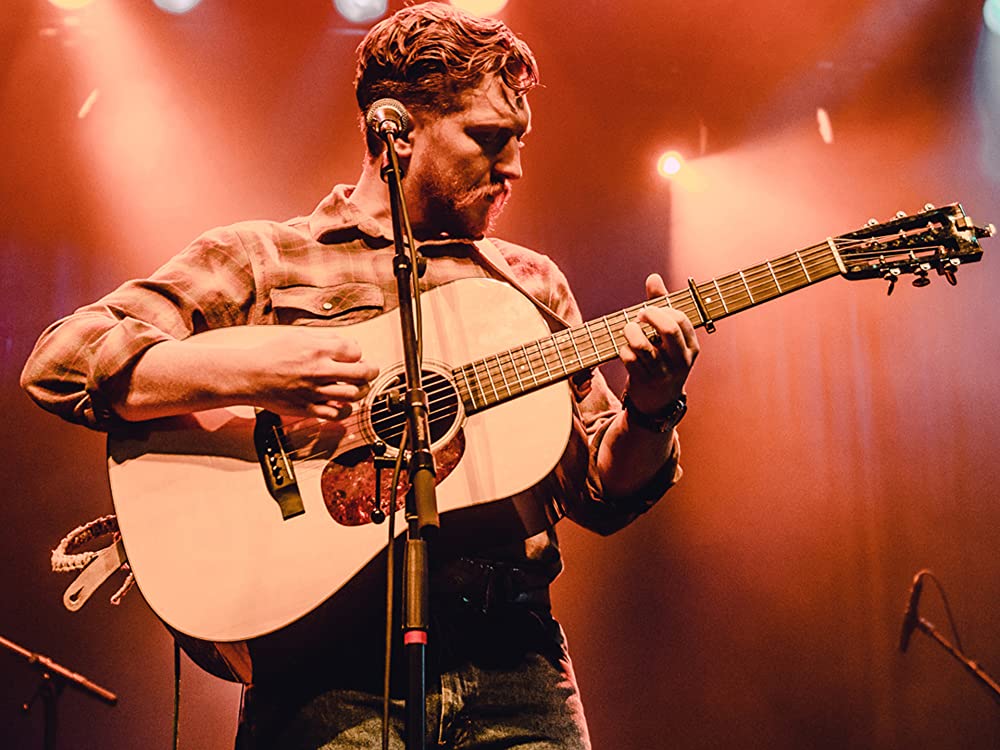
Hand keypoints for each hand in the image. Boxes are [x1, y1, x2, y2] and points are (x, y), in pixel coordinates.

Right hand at [231, 326, 379, 419]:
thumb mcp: (299, 336)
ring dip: (360, 391)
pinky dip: (345, 410)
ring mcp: (315, 392)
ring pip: (353, 395)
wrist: (250, 376)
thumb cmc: (271, 355)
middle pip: (362, 373)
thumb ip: (325, 338)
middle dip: (371, 371)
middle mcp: (319, 371)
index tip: (355, 356)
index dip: (358, 353)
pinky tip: (343, 404)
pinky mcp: (308, 408)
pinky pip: (336, 414)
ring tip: (357, 387)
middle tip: (369, 371)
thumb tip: (347, 343)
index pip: (355, 351)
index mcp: (318, 350)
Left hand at [618, 273, 698, 415]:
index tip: (649, 311)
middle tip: (639, 316)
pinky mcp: (643, 380)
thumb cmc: (664, 359)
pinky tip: (625, 349)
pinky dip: (622, 348)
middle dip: (649, 315)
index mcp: (691, 347)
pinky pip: (627, 357)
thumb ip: (661, 305)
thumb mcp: (669, 337)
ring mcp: (662, 372)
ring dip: (630, 331)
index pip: (680, 318)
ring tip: (629, 330)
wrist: (658, 401)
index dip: (662, 310)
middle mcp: (680, 360)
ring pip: (642, 344)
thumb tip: (653, 277)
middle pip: (668, 328)